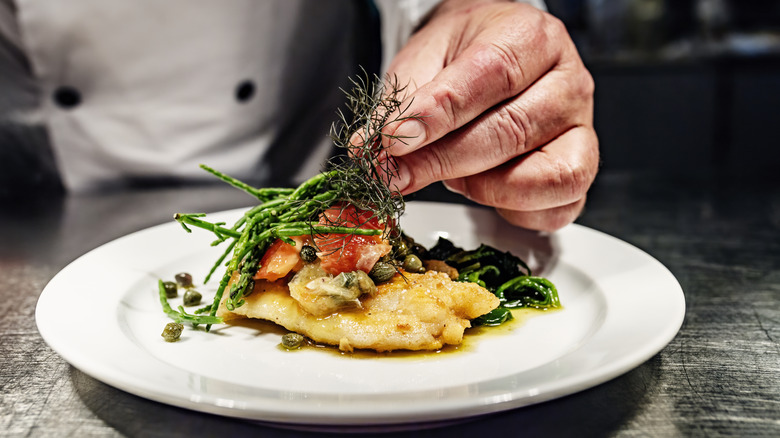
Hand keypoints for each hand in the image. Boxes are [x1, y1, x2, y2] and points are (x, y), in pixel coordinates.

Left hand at [383, 0, 598, 230]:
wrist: (490, 54)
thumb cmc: (460, 56)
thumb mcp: (423, 61)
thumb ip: (400, 105)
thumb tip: (372, 152)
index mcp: (533, 37)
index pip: (491, 73)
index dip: (438, 114)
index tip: (393, 139)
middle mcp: (568, 82)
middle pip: (513, 130)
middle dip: (443, 161)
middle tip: (395, 174)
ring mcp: (580, 130)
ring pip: (547, 177)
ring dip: (486, 188)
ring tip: (452, 175)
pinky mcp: (580, 171)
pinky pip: (558, 208)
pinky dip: (515, 212)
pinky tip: (482, 192)